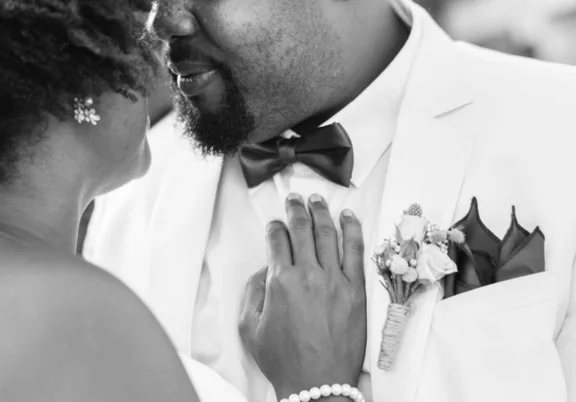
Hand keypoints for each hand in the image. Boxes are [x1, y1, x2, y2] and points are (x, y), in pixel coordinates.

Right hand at [239, 194, 366, 399]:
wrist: (319, 384)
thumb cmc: (284, 360)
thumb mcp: (250, 328)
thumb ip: (253, 292)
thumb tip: (264, 269)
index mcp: (280, 282)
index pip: (277, 240)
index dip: (274, 227)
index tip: (275, 224)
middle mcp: (308, 274)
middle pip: (302, 230)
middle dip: (295, 209)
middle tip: (294, 198)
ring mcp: (335, 280)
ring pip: (328, 234)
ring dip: (320, 213)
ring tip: (316, 200)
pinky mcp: (356, 290)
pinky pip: (355, 251)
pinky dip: (352, 230)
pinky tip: (348, 217)